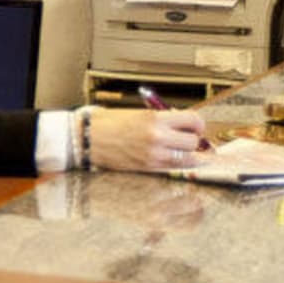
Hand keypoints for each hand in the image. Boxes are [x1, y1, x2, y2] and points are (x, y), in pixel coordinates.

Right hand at [89, 108, 208, 171]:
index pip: (192, 120)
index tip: (195, 127)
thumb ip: (161, 119)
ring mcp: (153, 155)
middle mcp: (157, 136)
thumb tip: (181, 125)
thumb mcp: (137, 113)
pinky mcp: (148, 168)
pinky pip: (175, 169)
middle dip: (193, 140)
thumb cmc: (107, 124)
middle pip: (193, 142)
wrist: (86, 138)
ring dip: (188, 155)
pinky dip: (180, 166)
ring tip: (183, 152)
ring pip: (188, 159)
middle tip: (188, 139)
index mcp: (154, 118)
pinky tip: (176, 162)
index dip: (197, 124)